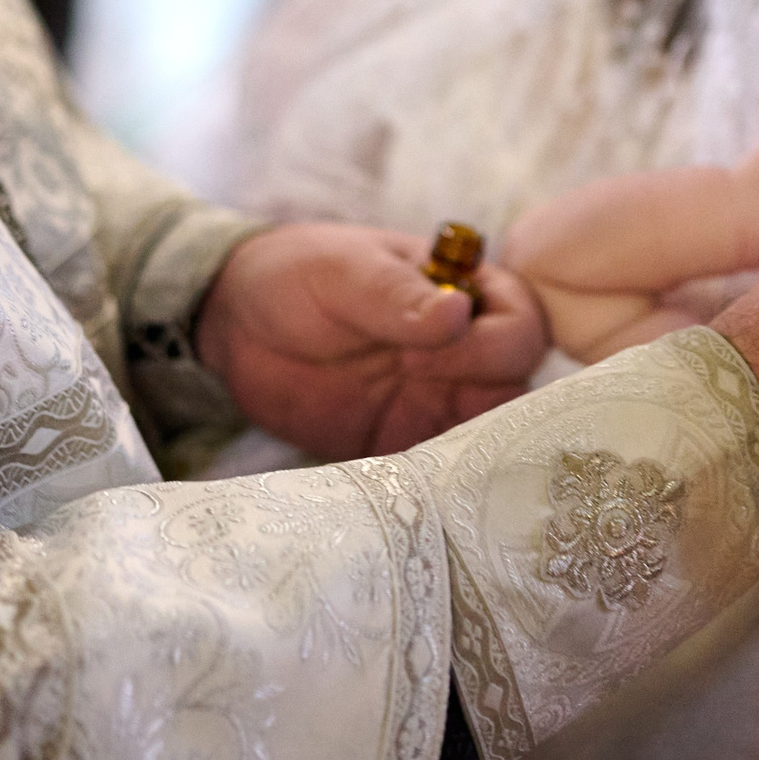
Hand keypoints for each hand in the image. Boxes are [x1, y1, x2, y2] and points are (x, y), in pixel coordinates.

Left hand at [196, 224, 548, 459]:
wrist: (236, 322)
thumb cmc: (299, 273)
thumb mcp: (343, 271)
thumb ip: (396, 295)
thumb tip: (457, 314)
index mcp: (464, 293)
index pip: (522, 325)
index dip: (491, 346)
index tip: (431, 350)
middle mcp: (463, 351)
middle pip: (518, 389)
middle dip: (486, 402)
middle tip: (415, 392)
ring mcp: (435, 401)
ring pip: (487, 437)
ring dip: (470, 451)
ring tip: (424, 452)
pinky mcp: (401, 443)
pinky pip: (436, 470)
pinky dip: (433, 482)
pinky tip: (408, 488)